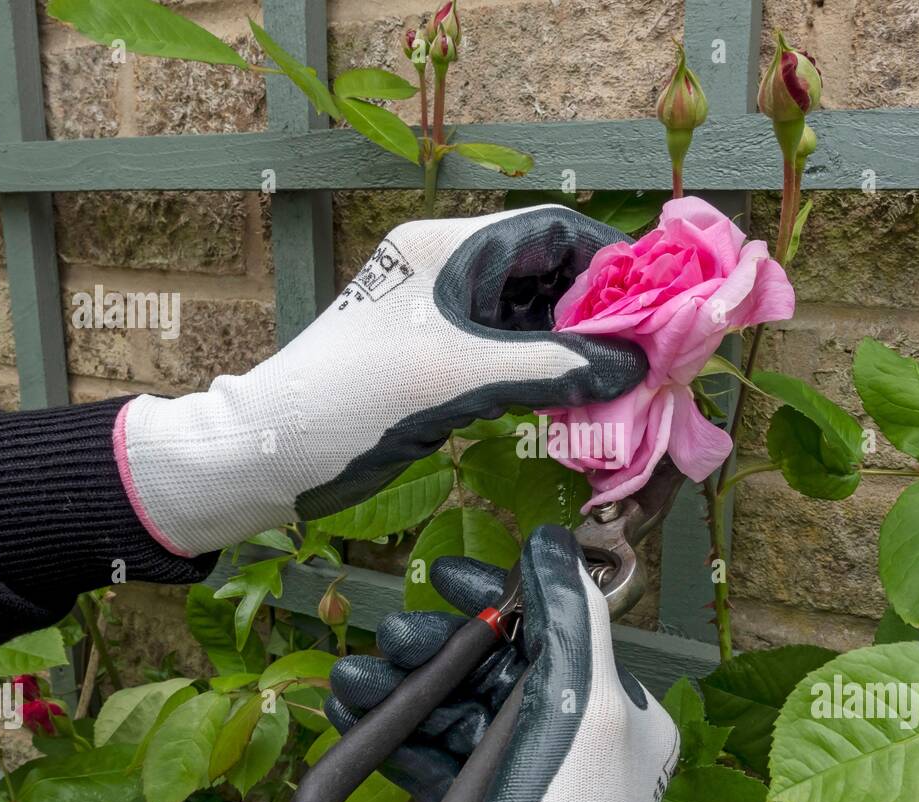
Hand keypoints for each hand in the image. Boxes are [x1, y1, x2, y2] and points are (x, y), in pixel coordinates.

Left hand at [115, 206, 644, 555]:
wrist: (266, 453)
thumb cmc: (349, 402)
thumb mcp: (457, 380)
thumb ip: (552, 369)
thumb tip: (635, 366)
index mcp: (447, 250)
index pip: (552, 231)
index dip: (608, 265)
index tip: (652, 312)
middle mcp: (448, 272)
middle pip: (548, 276)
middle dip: (598, 315)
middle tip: (643, 361)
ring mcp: (441, 317)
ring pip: (531, 320)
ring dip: (573, 351)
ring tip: (617, 389)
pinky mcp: (436, 360)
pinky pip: (508, 356)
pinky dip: (543, 376)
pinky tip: (572, 407)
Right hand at [324, 525, 679, 801]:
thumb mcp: (584, 709)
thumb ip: (571, 621)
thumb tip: (556, 544)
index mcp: (610, 710)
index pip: (549, 630)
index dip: (497, 597)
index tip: (447, 576)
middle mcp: (566, 738)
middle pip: (490, 666)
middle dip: (434, 647)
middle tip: (390, 636)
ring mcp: (515, 774)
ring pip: (451, 708)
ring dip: (398, 689)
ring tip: (352, 679)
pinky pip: (427, 754)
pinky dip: (389, 734)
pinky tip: (353, 713)